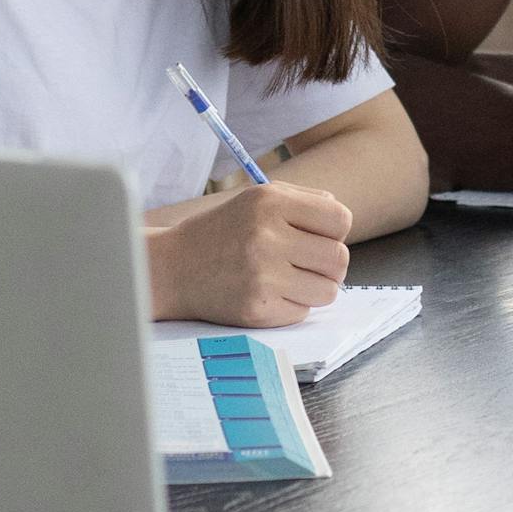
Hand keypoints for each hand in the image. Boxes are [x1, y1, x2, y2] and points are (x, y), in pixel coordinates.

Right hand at [145, 179, 353, 327]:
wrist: (172, 269)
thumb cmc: (221, 231)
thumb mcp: (256, 199)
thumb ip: (303, 201)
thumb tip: (340, 217)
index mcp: (270, 203)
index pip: (340, 219)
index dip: (334, 231)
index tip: (317, 237)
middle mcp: (266, 237)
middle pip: (339, 258)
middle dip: (329, 263)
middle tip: (307, 263)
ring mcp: (262, 276)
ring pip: (328, 290)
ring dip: (315, 287)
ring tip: (290, 278)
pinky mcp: (257, 309)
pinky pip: (303, 312)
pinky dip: (292, 305)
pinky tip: (268, 293)